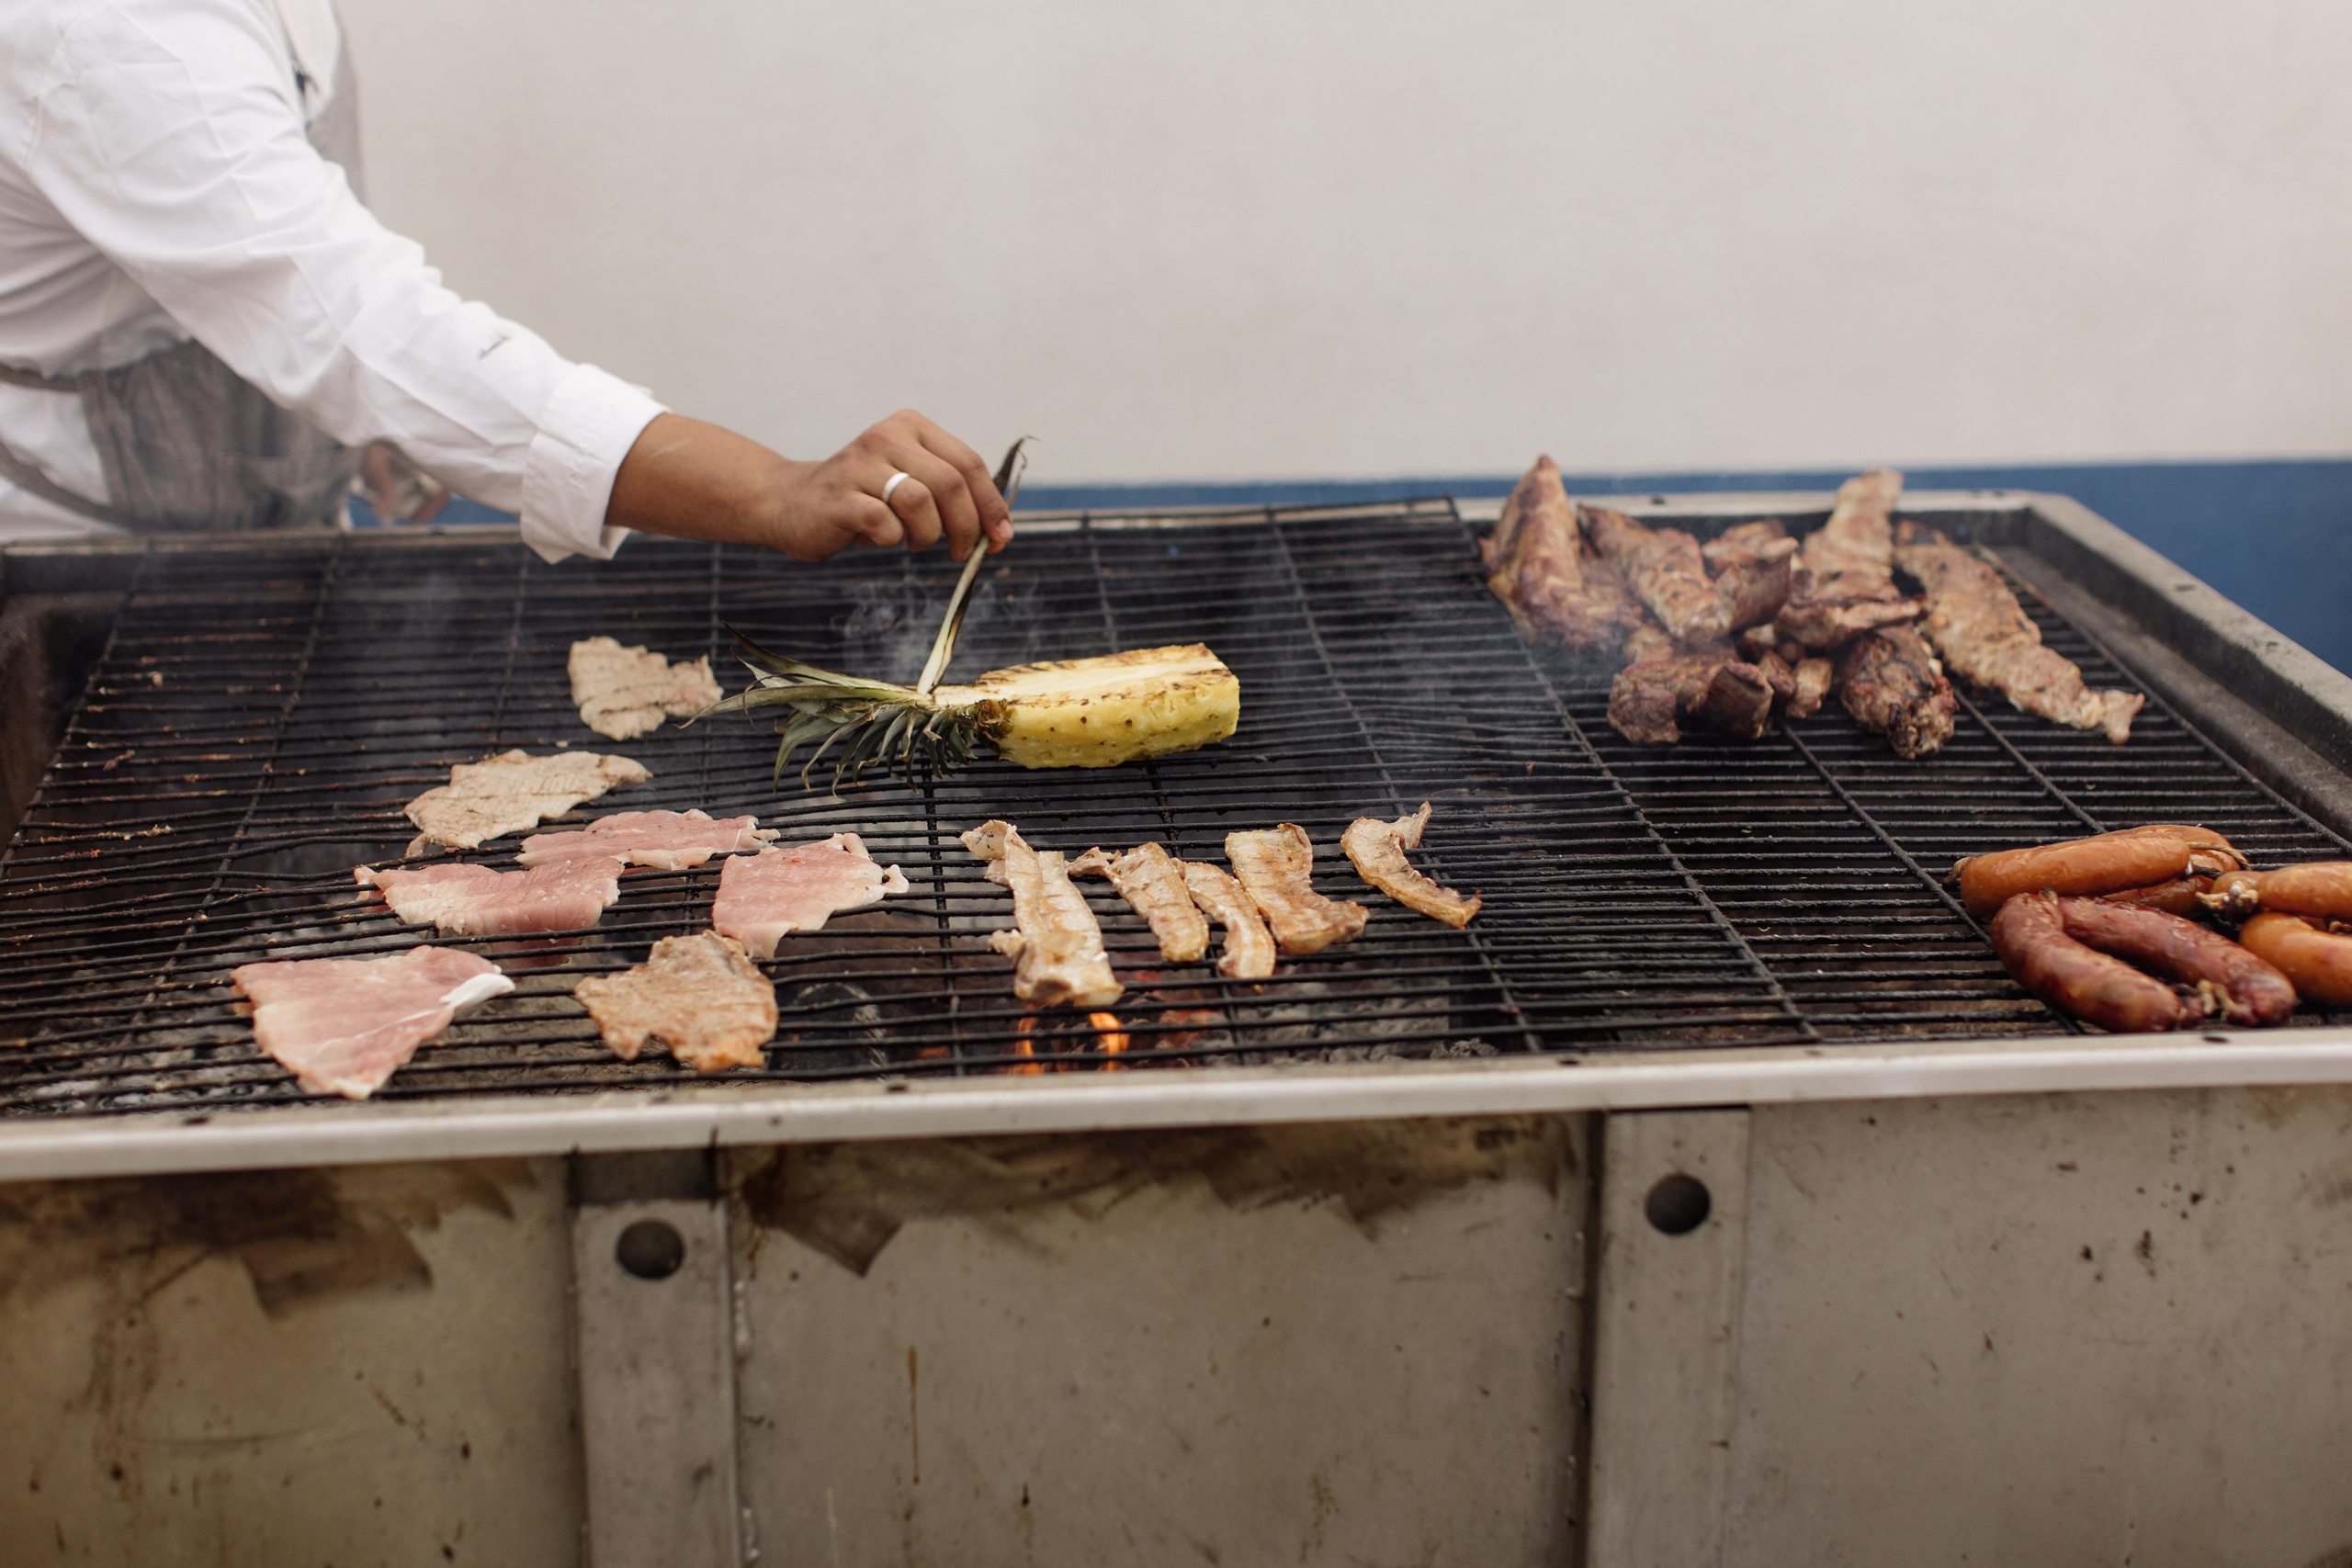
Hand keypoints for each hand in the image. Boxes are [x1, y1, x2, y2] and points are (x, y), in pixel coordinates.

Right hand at [605, 411, 1015, 563]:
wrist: (791, 504)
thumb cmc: (862, 500)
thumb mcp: (910, 485)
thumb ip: (951, 496)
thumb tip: (1001, 530)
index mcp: (910, 426)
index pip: (968, 463)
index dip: (991, 505)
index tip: (1001, 537)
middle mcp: (885, 436)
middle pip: (951, 483)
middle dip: (967, 526)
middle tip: (961, 551)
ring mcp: (860, 463)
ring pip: (922, 503)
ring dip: (928, 535)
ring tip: (912, 540)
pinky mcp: (840, 496)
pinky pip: (887, 524)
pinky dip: (893, 540)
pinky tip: (882, 537)